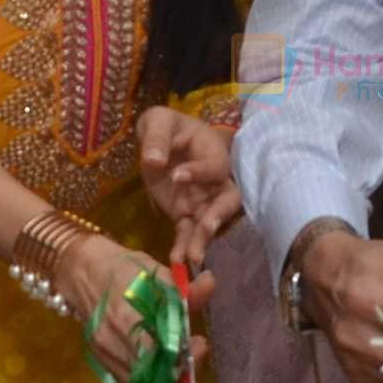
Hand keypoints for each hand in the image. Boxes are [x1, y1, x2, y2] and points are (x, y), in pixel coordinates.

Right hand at [56, 231, 207, 382]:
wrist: (81, 271)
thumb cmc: (123, 268)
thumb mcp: (156, 272)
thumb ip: (184, 288)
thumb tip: (211, 282)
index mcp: (127, 317)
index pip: (159, 352)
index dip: (184, 356)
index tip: (199, 343)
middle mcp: (113, 342)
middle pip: (152, 373)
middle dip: (178, 369)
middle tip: (193, 353)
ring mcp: (104, 354)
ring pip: (141, 382)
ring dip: (164, 375)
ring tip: (179, 358)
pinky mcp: (100, 361)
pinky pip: (129, 379)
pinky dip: (147, 376)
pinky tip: (159, 363)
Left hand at [136, 106, 239, 260]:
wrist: (161, 139)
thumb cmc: (166, 125)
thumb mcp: (159, 120)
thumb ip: (157, 137)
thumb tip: (155, 161)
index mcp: (212, 153)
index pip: (214, 166)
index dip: (199, 172)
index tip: (177, 176)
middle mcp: (214, 181)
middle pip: (228, 201)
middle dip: (219, 216)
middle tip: (205, 228)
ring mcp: (202, 200)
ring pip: (210, 222)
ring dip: (203, 239)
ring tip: (192, 257)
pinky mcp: (186, 213)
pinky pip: (189, 233)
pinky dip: (184, 247)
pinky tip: (177, 262)